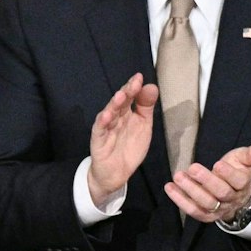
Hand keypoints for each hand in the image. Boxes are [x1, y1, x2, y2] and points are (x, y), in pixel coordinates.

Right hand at [88, 73, 159, 204]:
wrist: (116, 173)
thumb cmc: (128, 148)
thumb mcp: (143, 126)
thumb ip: (146, 107)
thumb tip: (151, 87)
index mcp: (127, 113)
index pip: (130, 96)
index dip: (134, 87)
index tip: (139, 77)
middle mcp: (116, 118)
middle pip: (120, 102)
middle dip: (126, 92)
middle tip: (134, 83)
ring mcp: (106, 128)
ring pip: (109, 113)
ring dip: (114, 104)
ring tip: (121, 96)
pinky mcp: (99, 141)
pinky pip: (100, 130)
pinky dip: (103, 123)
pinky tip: (107, 116)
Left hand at [166, 143, 250, 223]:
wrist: (235, 195)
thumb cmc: (236, 171)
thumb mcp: (243, 160)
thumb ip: (250, 155)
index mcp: (243, 183)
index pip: (238, 181)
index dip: (229, 174)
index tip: (218, 164)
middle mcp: (232, 199)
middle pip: (221, 193)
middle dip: (206, 181)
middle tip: (193, 168)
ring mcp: (219, 209)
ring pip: (206, 203)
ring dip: (191, 190)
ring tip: (178, 176)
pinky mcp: (207, 215)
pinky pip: (194, 211)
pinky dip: (181, 201)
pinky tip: (169, 188)